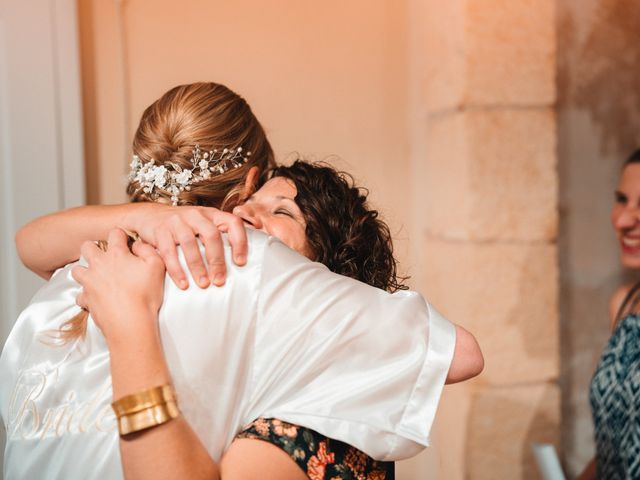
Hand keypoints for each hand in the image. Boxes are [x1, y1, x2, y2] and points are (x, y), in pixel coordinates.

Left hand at [72, 229, 164, 342]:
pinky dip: (86, 295)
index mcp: (116, 254)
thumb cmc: (145, 294)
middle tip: (105, 257)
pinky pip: (80, 295)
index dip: (121, 235)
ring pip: (77, 270)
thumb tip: (137, 244)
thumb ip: (147, 250)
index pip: (114, 233)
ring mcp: (89, 282)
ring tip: (97, 276)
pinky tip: (96, 298)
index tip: (125, 242)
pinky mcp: (86, 299)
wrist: (130, 322)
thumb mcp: (157, 266)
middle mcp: (99, 265)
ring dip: (85, 271)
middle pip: (87, 247)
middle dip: (94, 248)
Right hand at [125, 204, 247, 289]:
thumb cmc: (183, 226)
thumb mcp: (203, 224)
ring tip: (204, 284)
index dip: (239, 242)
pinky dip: (176, 269)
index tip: (240, 263)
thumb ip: (219, 236)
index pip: (232, 223)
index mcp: (211, 214)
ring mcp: (177, 221)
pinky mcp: (160, 231)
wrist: (148, 215)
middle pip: (211, 235)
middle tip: (220, 281)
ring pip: (190, 244)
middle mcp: (196, 214)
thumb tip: (241, 263)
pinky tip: (183, 284)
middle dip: (217, 260)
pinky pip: (169, 252)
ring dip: (198, 266)